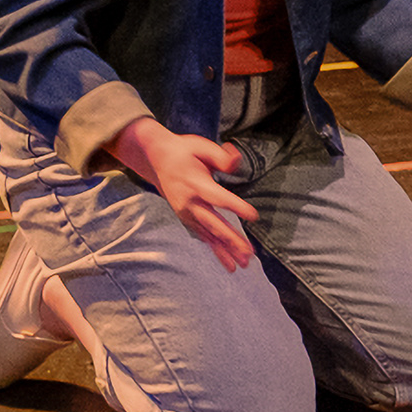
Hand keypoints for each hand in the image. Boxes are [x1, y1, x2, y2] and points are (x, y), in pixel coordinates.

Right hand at [110, 117, 261, 269]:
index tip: (254, 215)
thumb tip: (235, 161)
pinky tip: (228, 262)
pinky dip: (215, 249)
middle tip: (248, 254)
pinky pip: (203, 236)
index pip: (218, 198)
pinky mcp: (187, 219)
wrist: (157, 160)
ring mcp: (186, 213)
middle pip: (214, 224)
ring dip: (225, 251)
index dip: (236, 207)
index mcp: (195, 184)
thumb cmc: (184, 151)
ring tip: (242, 265)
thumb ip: (221, 156)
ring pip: (209, 235)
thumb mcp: (201, 146)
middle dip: (232, 240)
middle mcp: (189, 203)